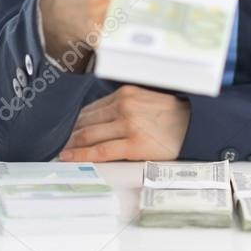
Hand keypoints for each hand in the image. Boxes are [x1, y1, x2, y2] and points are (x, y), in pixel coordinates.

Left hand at [57, 85, 190, 161]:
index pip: (91, 108)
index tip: (64, 130)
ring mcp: (128, 125)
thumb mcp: (146, 100)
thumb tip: (98, 120)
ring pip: (88, 135)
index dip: (74, 121)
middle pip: (86, 121)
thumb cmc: (173, 116)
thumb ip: (123, 106)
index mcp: (126, 94)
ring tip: (60, 152)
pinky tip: (70, 157)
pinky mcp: (134, 144)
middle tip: (55, 143)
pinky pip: (100, 150)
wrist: (196, 126)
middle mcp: (124, 106)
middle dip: (68, 134)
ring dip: (71, 144)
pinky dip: (81, 154)